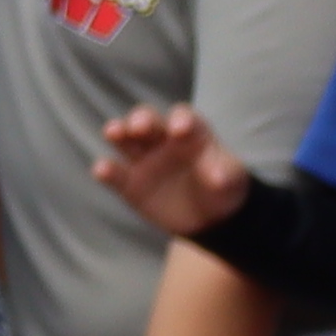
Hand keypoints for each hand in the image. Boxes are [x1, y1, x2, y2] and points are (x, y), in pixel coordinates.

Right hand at [88, 104, 247, 235]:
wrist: (209, 217)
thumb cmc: (222, 188)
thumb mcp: (233, 181)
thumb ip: (225, 174)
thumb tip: (217, 177)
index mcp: (190, 132)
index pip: (183, 117)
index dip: (180, 119)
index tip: (180, 129)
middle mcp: (162, 139)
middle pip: (147, 120)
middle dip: (142, 119)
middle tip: (140, 127)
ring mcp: (143, 159)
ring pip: (125, 138)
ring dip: (118, 131)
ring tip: (113, 133)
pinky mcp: (129, 183)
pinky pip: (115, 174)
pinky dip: (106, 170)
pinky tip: (102, 170)